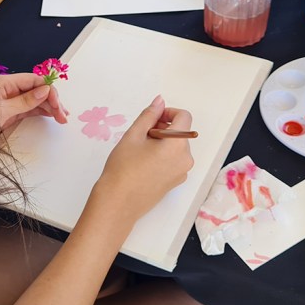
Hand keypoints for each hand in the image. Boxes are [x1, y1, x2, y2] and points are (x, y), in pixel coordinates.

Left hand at [0, 73, 67, 140]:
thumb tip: (44, 90)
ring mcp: (10, 102)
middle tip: (63, 114)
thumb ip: (24, 101)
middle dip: (51, 99)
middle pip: (36, 89)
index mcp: (4, 83)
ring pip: (35, 100)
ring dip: (49, 107)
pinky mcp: (10, 113)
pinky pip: (30, 109)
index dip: (48, 89)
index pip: (33, 80)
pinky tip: (51, 115)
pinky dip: (41, 112)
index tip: (58, 103)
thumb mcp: (1, 112)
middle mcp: (8, 90)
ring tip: (62, 117)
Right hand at [94, 96, 194, 221]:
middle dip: (162, 127)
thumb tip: (160, 100)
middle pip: (180, 132)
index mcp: (178, 145)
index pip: (184, 117)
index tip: (152, 118)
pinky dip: (163, 155)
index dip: (168, 112)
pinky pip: (174, 160)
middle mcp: (186, 159)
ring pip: (176, 146)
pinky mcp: (175, 182)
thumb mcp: (133, 135)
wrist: (118, 203)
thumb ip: (149, 115)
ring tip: (140, 149)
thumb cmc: (123, 167)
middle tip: (140, 134)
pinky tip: (143, 162)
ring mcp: (182, 173)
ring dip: (162, 141)